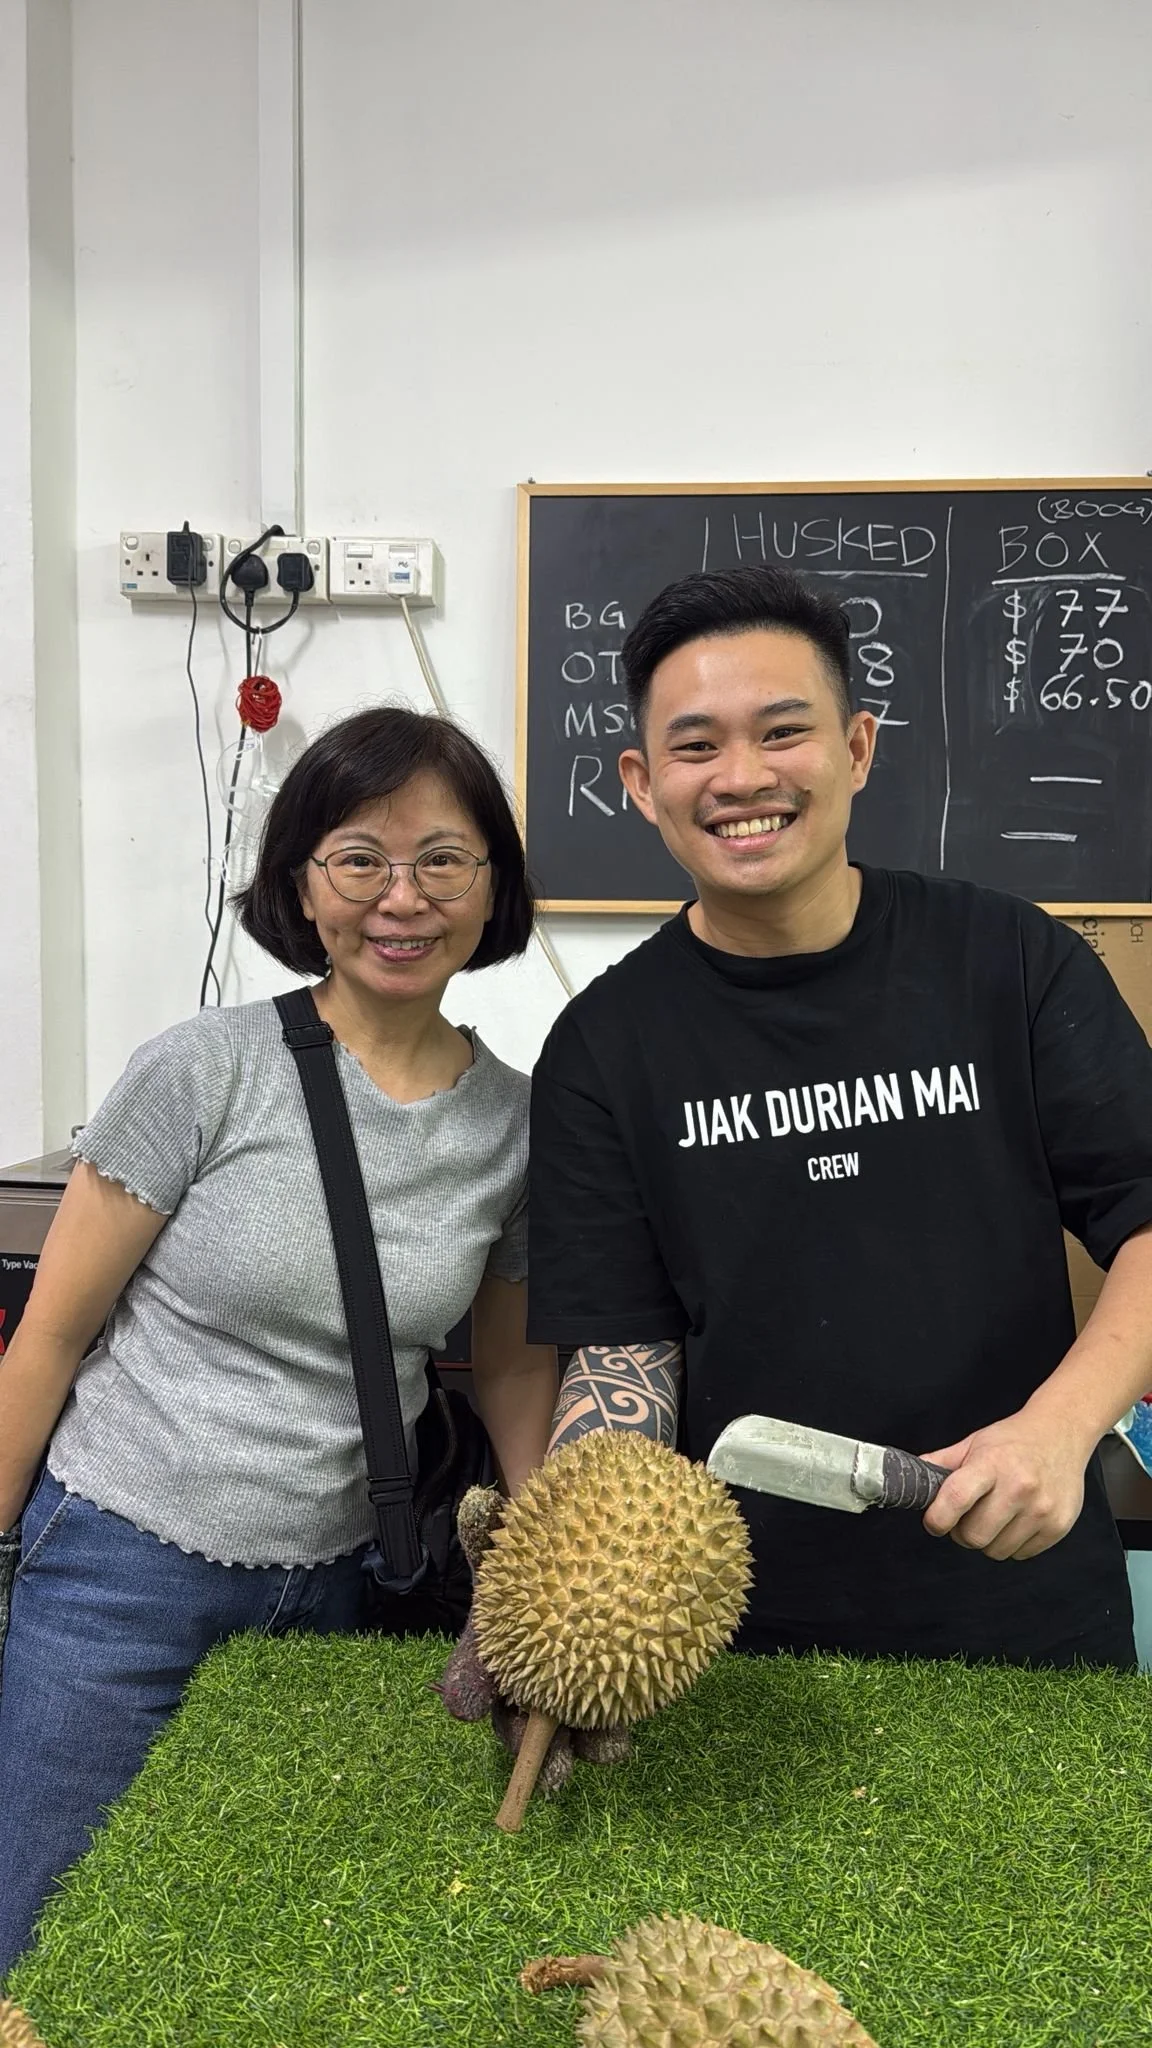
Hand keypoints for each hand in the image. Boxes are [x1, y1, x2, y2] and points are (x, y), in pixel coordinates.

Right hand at [435, 1485, 629, 1787]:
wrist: (586, 1545)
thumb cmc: (537, 1549)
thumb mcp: (510, 1538)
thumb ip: (492, 1528)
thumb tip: (477, 1501)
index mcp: (495, 1655)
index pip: (474, 1683)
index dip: (469, 1693)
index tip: (466, 1707)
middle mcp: (530, 1681)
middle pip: (523, 1727)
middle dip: (533, 1752)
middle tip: (548, 1771)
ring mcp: (574, 1688)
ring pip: (575, 1728)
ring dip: (589, 1745)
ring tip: (608, 1749)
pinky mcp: (617, 1685)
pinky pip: (616, 1708)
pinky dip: (620, 1723)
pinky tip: (635, 1723)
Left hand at [919, 1408, 1090, 1561]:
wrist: (1062, 1432)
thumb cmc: (1014, 1440)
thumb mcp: (974, 1443)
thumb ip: (940, 1462)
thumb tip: (909, 1477)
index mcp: (992, 1463)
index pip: (956, 1499)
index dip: (937, 1519)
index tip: (934, 1522)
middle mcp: (1019, 1486)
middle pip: (974, 1536)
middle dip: (962, 1533)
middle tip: (966, 1520)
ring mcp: (1042, 1508)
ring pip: (997, 1551)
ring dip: (988, 1541)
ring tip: (995, 1517)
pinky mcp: (1059, 1525)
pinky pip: (1021, 1554)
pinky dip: (1013, 1543)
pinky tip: (1017, 1520)